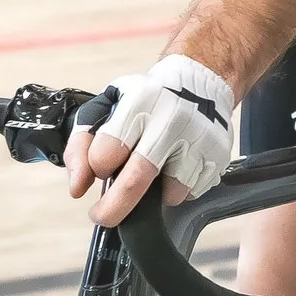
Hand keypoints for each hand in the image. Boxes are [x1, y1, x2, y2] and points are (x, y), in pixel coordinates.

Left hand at [64, 55, 235, 226]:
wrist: (200, 79)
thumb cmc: (148, 98)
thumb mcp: (108, 106)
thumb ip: (82, 144)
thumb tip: (78, 187)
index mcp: (139, 102)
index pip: (105, 154)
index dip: (98, 166)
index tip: (101, 167)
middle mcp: (171, 119)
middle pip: (136, 181)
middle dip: (113, 209)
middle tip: (103, 216)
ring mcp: (199, 139)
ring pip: (168, 193)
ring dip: (154, 193)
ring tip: (153, 169)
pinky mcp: (218, 155)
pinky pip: (191, 192)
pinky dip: (178, 187)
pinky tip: (176, 165)